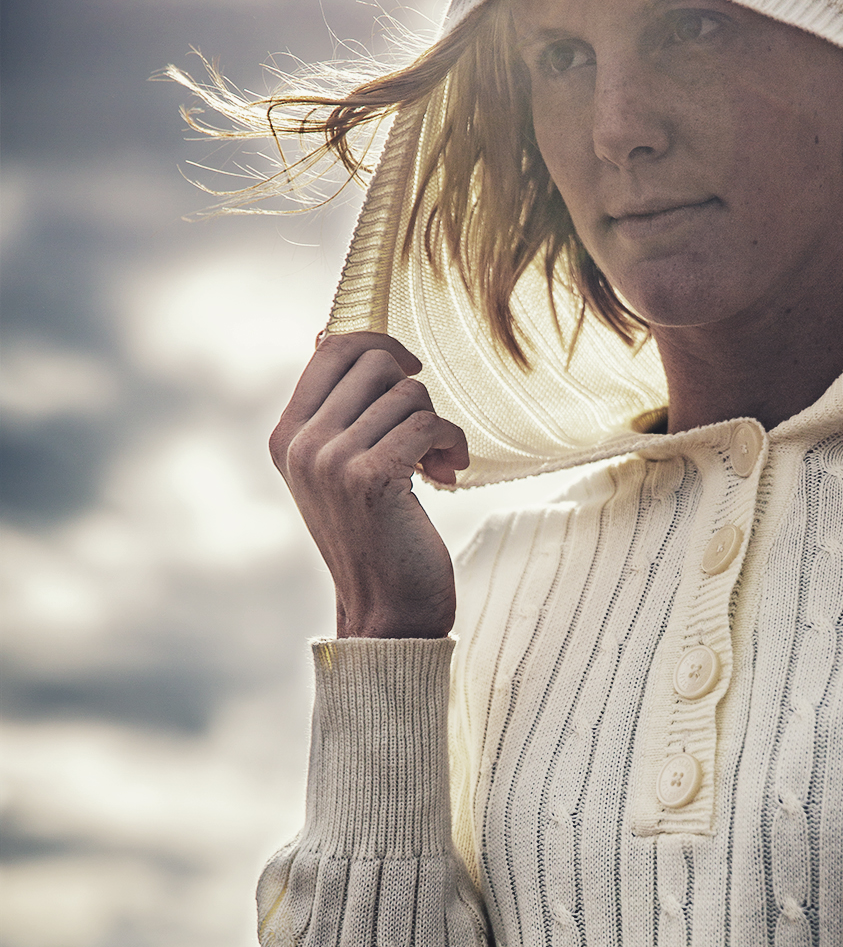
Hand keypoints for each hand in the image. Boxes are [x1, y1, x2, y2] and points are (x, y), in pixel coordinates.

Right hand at [270, 331, 468, 637]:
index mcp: (287, 436)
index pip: (332, 348)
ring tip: (435, 466)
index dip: (381, 346)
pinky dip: (452, 443)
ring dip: (436, 426)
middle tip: (423, 436)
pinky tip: (448, 473)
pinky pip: (428, 424)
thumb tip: (327, 335)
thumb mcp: (338, 470)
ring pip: (408, 393)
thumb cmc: (376, 538)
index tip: (410, 373)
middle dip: (412, 392)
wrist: (387, 611)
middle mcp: (302, 445)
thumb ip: (334, 412)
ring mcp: (332, 461)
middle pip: (374, 361)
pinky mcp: (371, 477)